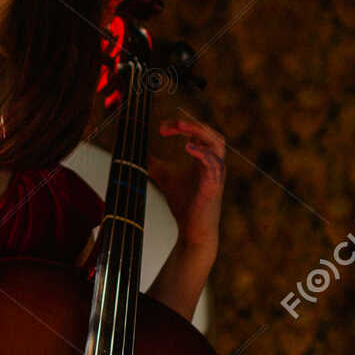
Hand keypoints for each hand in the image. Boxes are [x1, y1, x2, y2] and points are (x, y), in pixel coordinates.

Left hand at [146, 117, 225, 252]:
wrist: (192, 231)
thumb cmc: (184, 205)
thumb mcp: (164, 177)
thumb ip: (154, 164)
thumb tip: (137, 152)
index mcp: (204, 158)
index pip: (197, 133)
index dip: (181, 126)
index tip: (161, 128)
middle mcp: (213, 162)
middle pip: (210, 132)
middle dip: (190, 124)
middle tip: (169, 125)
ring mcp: (216, 173)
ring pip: (217, 142)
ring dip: (199, 132)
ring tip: (181, 126)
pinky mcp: (215, 184)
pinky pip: (214, 163)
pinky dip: (203, 153)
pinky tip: (188, 147)